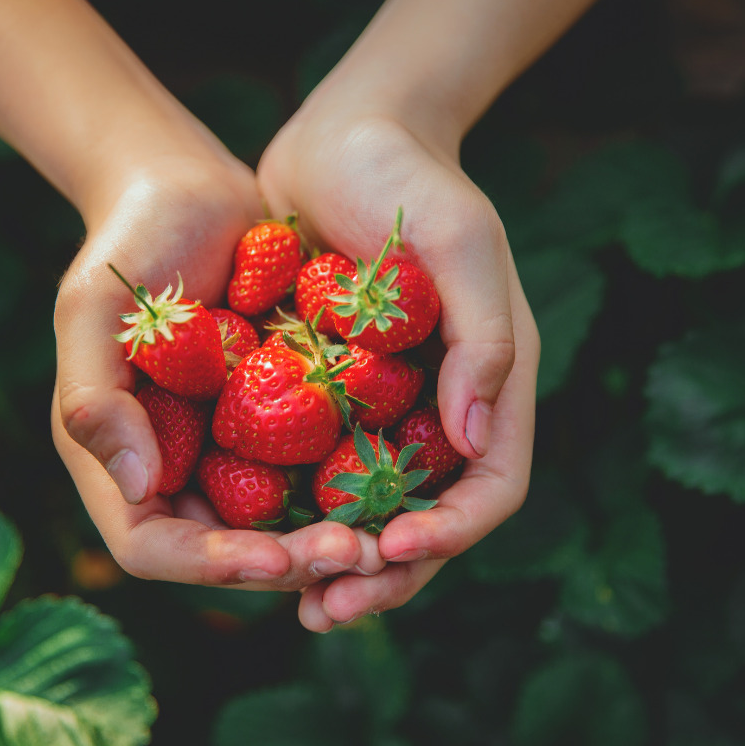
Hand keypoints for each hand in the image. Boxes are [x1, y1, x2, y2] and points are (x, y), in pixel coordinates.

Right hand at [52, 156, 385, 590]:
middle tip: (359, 552)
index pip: (153, 546)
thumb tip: (133, 488)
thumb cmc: (129, 242)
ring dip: (327, 537)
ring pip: (278, 525)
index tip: (278, 558)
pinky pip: (312, 472)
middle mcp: (173, 469)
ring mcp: (226, 449)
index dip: (212, 564)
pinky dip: (348, 488)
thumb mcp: (95, 310)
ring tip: (386, 533)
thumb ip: (95, 397)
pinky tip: (398, 484)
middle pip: (227, 551)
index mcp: (118, 459)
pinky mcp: (276, 422)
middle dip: (290, 562)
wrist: (190, 190)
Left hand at [258, 108, 539, 630]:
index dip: (449, 532)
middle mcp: (443, 409)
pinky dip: (297, 512)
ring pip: (372, 510)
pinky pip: (318, 471)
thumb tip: (476, 441)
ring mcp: (387, 408)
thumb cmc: (409, 180)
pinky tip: (253, 538)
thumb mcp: (461, 243)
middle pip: (429, 520)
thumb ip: (485, 338)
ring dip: (339, 560)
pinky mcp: (331, 397)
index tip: (389, 547)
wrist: (342, 136)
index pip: (490, 487)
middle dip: (387, 572)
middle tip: (327, 609)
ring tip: (295, 601)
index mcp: (491, 383)